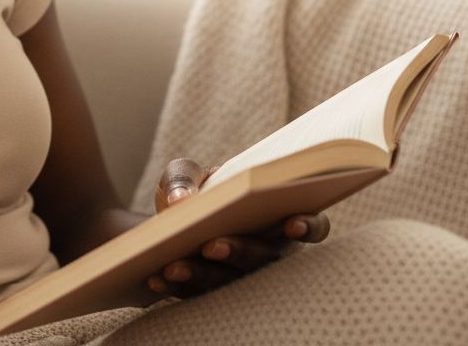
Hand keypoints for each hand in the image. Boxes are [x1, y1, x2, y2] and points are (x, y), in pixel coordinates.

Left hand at [145, 157, 330, 299]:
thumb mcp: (186, 173)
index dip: (308, 226)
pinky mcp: (211, 292)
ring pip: (229, 281)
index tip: (292, 223)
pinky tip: (155, 278)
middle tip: (212, 245)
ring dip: (202, 274)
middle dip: (238, 251)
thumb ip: (184, 177)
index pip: (312, 225)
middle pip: (263, 258)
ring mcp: (241, 276)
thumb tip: (181, 200)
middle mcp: (267, 252)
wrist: (167, 217)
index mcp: (275, 217)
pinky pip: (196, 294)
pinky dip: (175, 286)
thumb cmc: (193, 189)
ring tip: (174, 265)